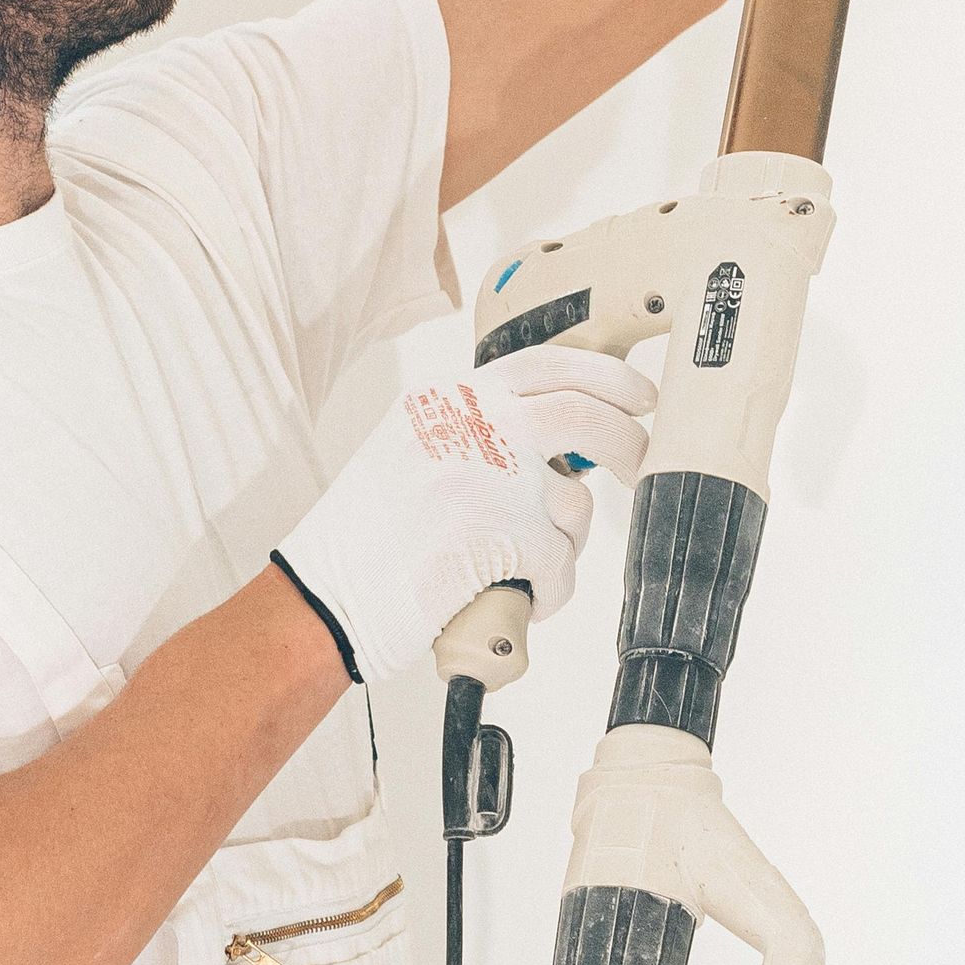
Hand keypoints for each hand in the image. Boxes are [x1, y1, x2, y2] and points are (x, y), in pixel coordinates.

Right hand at [274, 347, 654, 684]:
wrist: (325, 595)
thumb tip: (555, 449)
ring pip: (575, 504)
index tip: (639, 394)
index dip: (605, 376)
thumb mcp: (411, 450)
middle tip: (640, 466)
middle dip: (626, 443)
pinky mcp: (508, 532)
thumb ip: (474, 435)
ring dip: (564, 545)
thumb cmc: (361, 540)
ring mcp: (494, 474)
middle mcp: (475, 422)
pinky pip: (561, 565)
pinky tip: (512, 600)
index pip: (546, 365)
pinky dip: (547, 593)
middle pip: (585, 413)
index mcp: (450, 397)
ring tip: (519, 569)